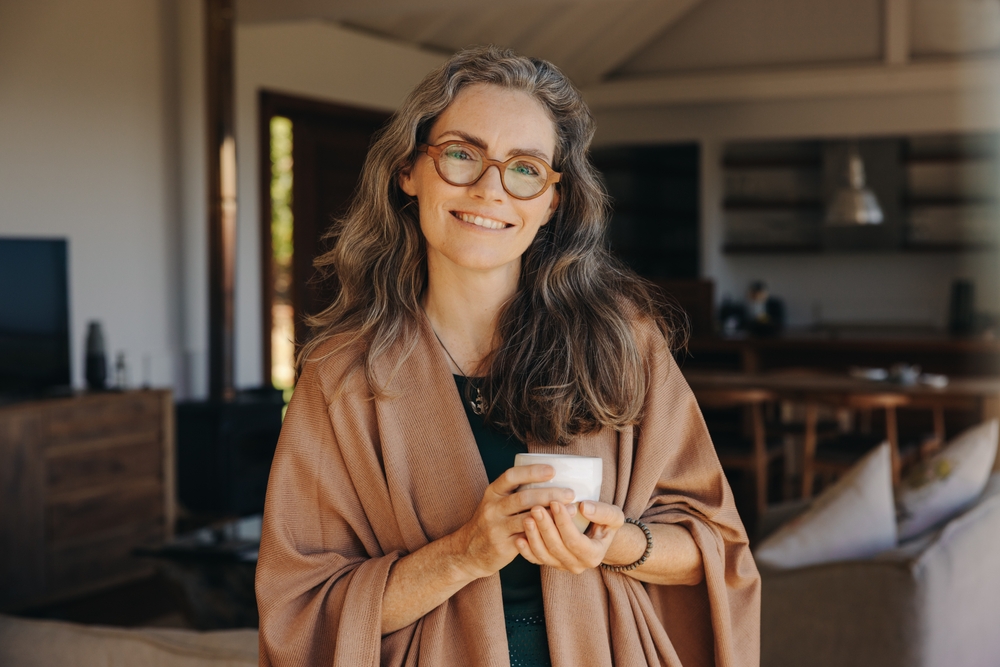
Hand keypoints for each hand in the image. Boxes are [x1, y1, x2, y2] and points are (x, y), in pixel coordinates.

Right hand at [453, 464, 574, 579]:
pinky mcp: (502, 546)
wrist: (468, 551)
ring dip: (551, 514)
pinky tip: (559, 530)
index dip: (532, 472)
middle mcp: (492, 508)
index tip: (552, 470)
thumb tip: (552, 479)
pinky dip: (544, 533)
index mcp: (492, 492)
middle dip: (548, 494)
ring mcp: (496, 528)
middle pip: (523, 498)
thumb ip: (516, 493)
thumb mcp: (496, 502)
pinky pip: (526, 538)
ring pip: (526, 519)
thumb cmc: (491, 522)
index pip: (511, 476)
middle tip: (570, 493)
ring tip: (570, 511)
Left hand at [515, 499, 624, 573]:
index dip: (564, 523)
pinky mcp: (549, 563)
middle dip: (545, 528)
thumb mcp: (613, 516)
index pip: (575, 541)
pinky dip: (526, 550)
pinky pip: (535, 560)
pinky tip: (519, 537)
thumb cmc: (605, 523)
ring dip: (533, 537)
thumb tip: (583, 507)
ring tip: (526, 518)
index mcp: (593, 556)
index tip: (555, 503)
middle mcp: (577, 565)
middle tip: (536, 508)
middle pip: (557, 548)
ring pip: (544, 555)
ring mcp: (561, 566)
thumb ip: (603, 512)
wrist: (597, 536)